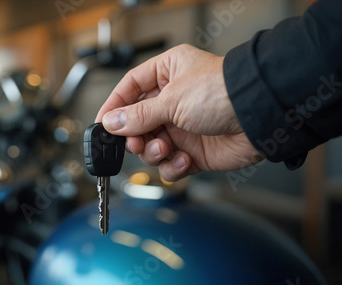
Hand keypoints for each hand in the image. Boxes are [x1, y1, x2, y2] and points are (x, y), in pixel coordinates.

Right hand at [95, 44, 262, 180]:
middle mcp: (173, 100)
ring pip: (151, 147)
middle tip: (135, 143)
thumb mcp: (171, 100)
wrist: (259, 118)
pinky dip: (173, 166)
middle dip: (135, 136)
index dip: (114, 106)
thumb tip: (110, 123)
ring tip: (165, 148)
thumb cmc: (223, 93)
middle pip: (137, 123)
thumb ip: (137, 116)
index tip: (102, 124)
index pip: (130, 88)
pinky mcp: (194, 151)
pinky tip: (184, 159)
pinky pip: (170, 164)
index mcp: (167, 75)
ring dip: (154, 152)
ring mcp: (183, 127)